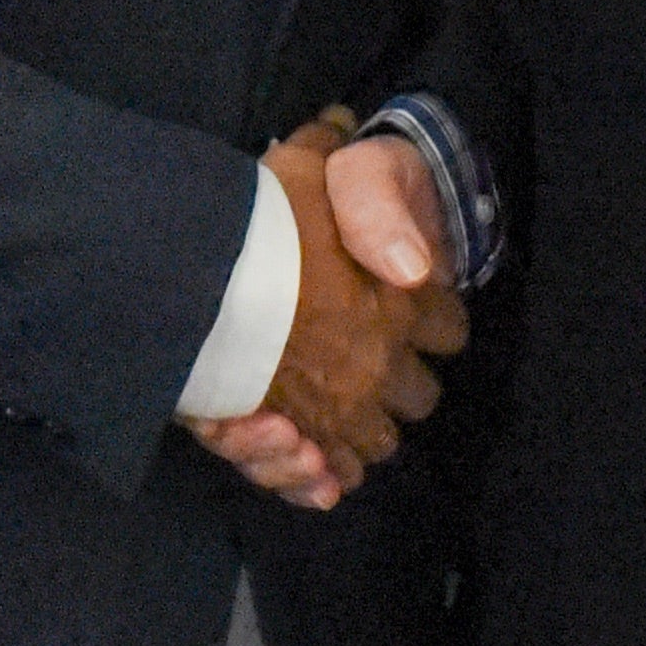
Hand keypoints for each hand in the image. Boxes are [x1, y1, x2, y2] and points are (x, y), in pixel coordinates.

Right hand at [196, 124, 463, 506]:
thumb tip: (370, 172)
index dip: (427, 316)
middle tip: (359, 359)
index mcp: (404, 302)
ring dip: (361, 427)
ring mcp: (342, 412)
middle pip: (420, 394)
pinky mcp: (296, 448)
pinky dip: (320, 474)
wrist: (195, 275)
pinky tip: (308, 458)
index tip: (399, 306)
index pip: (450, 327)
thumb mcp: (314, 166)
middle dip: (397, 380)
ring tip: (328, 408)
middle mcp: (384, 364)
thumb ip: (350, 173)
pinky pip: (327, 478)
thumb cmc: (260, 218)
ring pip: (379, 440)